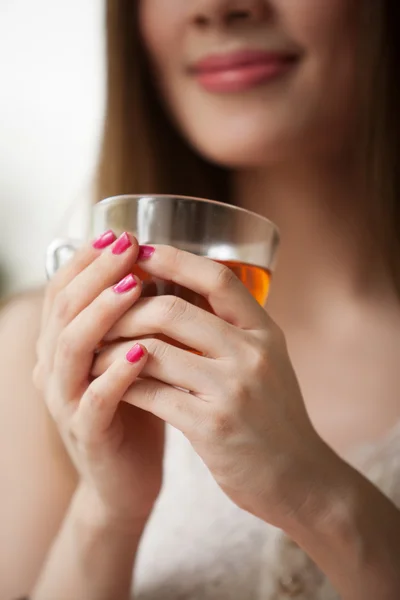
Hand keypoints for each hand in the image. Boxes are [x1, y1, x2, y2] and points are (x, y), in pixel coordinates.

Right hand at [34, 232, 163, 528]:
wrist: (129, 478)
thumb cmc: (137, 406)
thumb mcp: (131, 354)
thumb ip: (136, 318)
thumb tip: (164, 266)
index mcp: (62, 344)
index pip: (63, 289)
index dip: (88, 259)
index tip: (120, 233)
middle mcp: (53, 368)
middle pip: (63, 309)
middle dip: (97, 273)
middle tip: (129, 247)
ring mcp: (66, 402)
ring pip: (71, 347)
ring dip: (103, 313)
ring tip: (136, 287)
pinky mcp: (87, 433)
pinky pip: (95, 398)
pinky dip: (117, 372)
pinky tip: (144, 352)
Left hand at [93, 244, 326, 527]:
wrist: (298, 477)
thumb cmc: (275, 416)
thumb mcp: (268, 362)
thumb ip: (234, 330)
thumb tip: (184, 294)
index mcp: (265, 332)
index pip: (217, 279)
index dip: (175, 259)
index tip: (142, 251)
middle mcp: (251, 354)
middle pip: (173, 311)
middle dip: (127, 306)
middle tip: (102, 307)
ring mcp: (232, 390)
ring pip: (153, 350)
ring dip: (115, 346)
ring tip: (95, 344)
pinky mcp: (210, 426)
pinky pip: (151, 392)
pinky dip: (122, 382)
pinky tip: (108, 381)